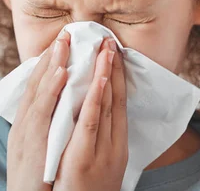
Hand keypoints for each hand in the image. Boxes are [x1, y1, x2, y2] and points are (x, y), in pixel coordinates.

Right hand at [6, 30, 70, 190]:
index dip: (49, 63)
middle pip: (36, 82)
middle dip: (51, 56)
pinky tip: (61, 72)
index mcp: (27, 123)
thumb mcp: (41, 147)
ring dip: (51, 65)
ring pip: (39, 91)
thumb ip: (49, 125)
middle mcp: (22, 123)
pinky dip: (51, 89)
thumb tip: (64, 108)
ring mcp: (24, 132)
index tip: (62, 44)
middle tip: (66, 33)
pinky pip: (43, 111)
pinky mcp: (31, 143)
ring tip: (64, 43)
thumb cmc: (37, 180)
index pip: (39, 86)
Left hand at [53, 37, 127, 190]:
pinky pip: (91, 124)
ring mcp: (100, 151)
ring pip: (105, 106)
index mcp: (114, 143)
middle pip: (113, 99)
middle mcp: (112, 144)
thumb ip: (96, 135)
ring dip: (106, 76)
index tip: (113, 52)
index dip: (116, 76)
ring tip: (106, 50)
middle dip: (111, 69)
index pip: (116, 102)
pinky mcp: (83, 159)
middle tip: (110, 40)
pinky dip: (96, 101)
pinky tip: (100, 81)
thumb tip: (92, 111)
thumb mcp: (96, 160)